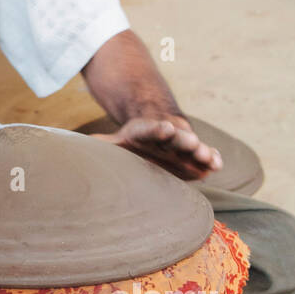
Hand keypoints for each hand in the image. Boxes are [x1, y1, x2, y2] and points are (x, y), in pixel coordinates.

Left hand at [90, 115, 222, 180]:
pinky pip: (204, 156)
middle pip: (174, 137)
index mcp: (143, 132)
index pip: (149, 129)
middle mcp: (165, 137)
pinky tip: (218, 165)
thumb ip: (103, 145)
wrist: (155, 136)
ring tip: (210, 159)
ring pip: (191, 147)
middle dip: (183, 141)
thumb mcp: (116, 143)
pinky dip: (211, 159)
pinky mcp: (193, 157)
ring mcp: (180, 145)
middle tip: (193, 143)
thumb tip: (76, 146)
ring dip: (201, 151)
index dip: (156, 129)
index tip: (165, 129)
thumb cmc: (131, 143)